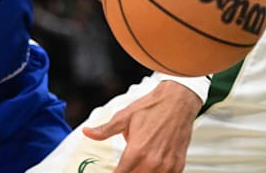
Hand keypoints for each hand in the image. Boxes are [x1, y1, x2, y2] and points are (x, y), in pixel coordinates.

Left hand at [81, 81, 200, 172]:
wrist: (178, 101)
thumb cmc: (152, 107)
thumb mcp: (124, 117)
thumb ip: (104, 130)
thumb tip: (87, 132)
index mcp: (136, 151)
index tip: (112, 171)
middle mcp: (152, 162)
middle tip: (123, 167)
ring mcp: (167, 166)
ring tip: (136, 167)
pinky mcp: (178, 166)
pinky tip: (150, 169)